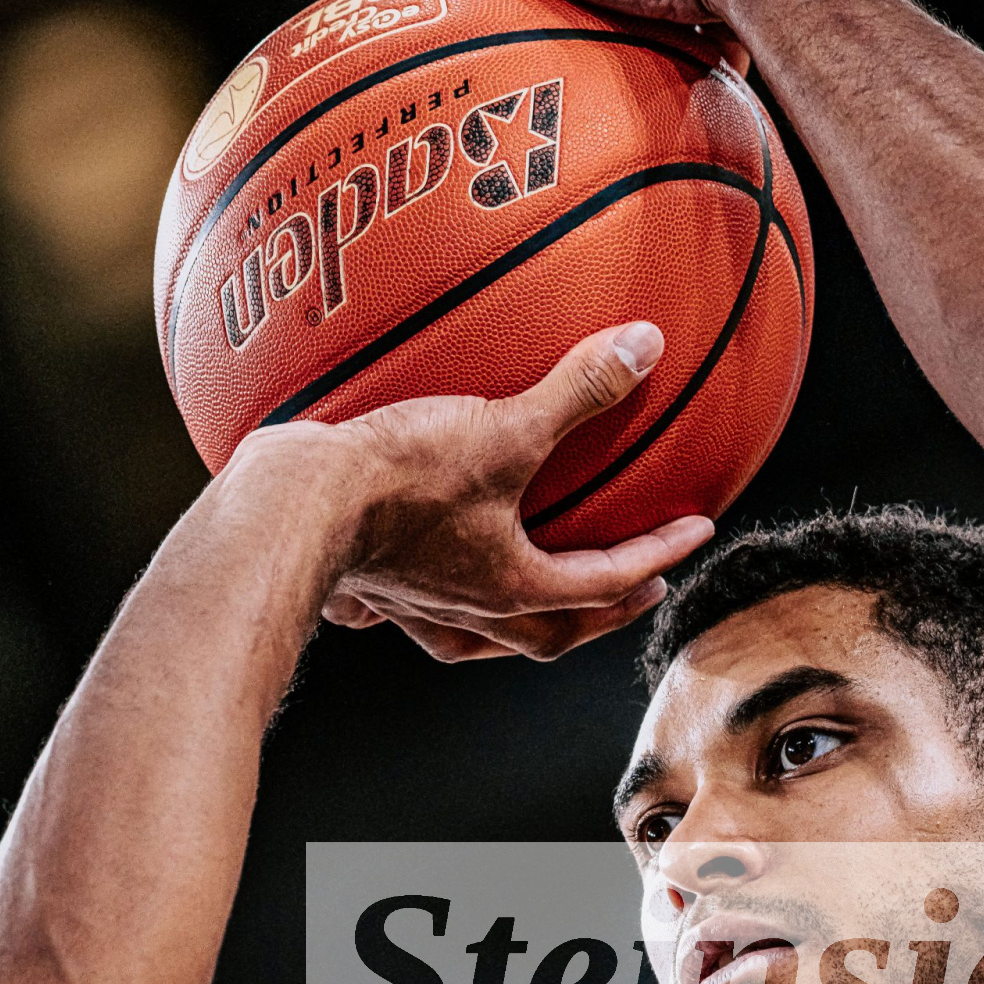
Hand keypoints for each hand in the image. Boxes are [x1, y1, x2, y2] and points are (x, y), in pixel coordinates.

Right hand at [229, 322, 712, 661]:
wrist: (290, 508)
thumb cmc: (397, 482)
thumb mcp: (502, 428)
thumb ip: (577, 390)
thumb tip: (645, 347)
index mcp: (513, 589)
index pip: (606, 582)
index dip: (658, 555)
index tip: (693, 536)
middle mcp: (469, 613)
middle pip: (550, 635)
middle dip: (598, 616)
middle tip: (633, 592)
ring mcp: (415, 608)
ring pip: (482, 636)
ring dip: (520, 622)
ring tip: (537, 595)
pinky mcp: (370, 588)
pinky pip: (411, 608)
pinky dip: (432, 596)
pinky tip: (424, 572)